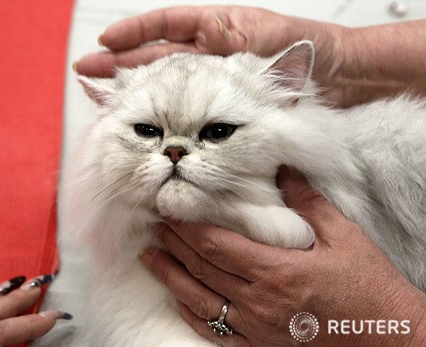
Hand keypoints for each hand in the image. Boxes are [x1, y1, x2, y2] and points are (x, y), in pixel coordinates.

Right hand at [74, 6, 349, 104]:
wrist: (337, 77)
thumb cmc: (310, 50)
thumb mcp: (269, 38)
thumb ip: (235, 39)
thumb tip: (207, 36)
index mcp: (216, 28)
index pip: (166, 24)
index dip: (135, 32)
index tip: (107, 40)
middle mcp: (208, 53)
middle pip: (155, 56)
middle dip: (120, 62)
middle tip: (87, 70)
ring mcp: (210, 79)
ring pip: (161, 82)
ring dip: (131, 88)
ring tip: (99, 94)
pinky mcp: (217, 105)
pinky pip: (180, 106)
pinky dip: (157, 112)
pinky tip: (137, 118)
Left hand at [140, 167, 425, 345]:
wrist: (388, 337)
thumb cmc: (368, 286)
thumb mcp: (344, 237)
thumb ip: (309, 202)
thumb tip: (286, 170)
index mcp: (276, 270)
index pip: (215, 245)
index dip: (187, 228)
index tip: (169, 212)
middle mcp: (258, 300)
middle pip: (202, 268)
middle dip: (174, 245)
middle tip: (155, 227)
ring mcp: (256, 327)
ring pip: (200, 299)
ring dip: (171, 277)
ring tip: (151, 259)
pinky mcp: (260, 344)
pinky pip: (215, 330)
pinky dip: (192, 312)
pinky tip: (179, 299)